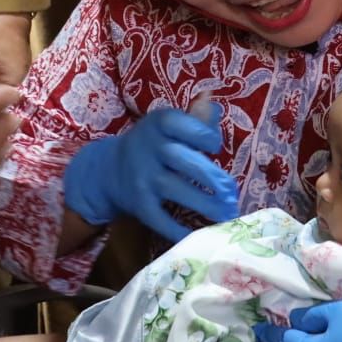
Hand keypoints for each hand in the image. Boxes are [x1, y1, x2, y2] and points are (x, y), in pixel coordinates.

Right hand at [62, 105, 237, 242]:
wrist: (109, 170)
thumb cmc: (153, 144)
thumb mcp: (168, 125)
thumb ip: (195, 118)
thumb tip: (216, 105)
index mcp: (159, 124)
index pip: (180, 124)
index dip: (202, 134)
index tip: (215, 145)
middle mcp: (148, 149)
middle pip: (181, 159)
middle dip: (209, 175)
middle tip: (232, 191)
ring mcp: (142, 178)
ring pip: (174, 189)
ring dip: (203, 203)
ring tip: (228, 214)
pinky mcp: (139, 204)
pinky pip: (159, 219)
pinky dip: (178, 229)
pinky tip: (199, 235)